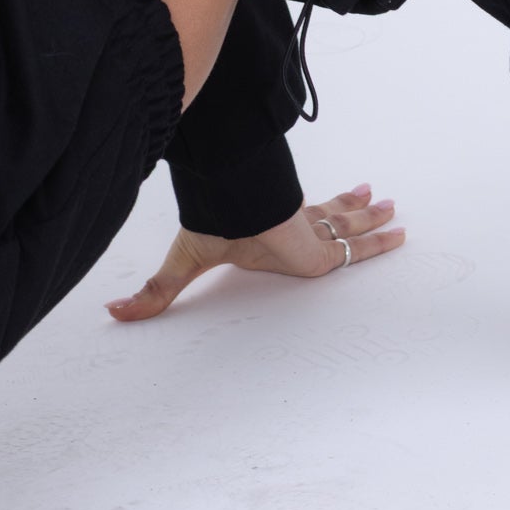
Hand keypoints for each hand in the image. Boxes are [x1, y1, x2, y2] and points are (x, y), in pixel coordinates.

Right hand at [105, 183, 404, 320]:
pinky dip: (379, 239)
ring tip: (392, 206)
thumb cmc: (212, 228)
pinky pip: (358, 245)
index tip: (334, 196)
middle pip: (330, 217)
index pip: (297, 219)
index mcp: (267, 232)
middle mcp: (293, 229)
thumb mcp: (183, 265)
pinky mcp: (323, 251)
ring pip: (348, 224)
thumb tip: (111, 313)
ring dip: (370, 216)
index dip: (314, 208)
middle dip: (352, 207)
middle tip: (378, 199)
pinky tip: (398, 230)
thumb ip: (155, 293)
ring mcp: (310, 237)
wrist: (236, 211)